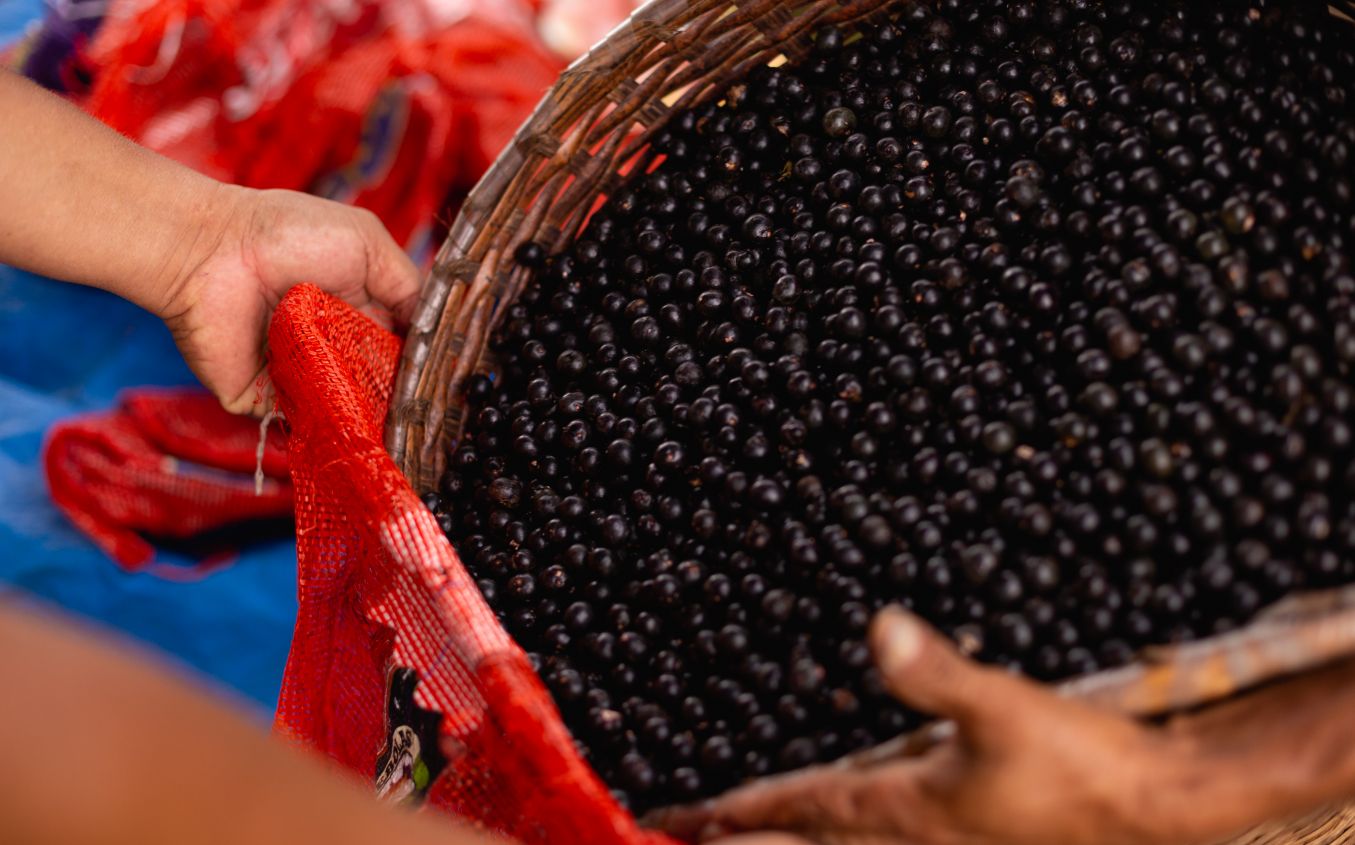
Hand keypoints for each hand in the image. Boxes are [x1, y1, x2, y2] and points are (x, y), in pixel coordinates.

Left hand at [157, 186, 419, 413]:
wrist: (212, 251)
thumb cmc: (287, 234)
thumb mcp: (366, 243)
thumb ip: (406, 285)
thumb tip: (432, 331)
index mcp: (356, 313)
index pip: (398, 351)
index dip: (419, 365)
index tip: (440, 379)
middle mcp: (331, 348)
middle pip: (379, 386)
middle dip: (401, 397)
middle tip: (423, 407)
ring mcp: (301, 378)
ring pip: (349, 412)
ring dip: (373, 416)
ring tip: (397, 420)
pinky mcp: (267, 401)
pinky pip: (307, 424)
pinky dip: (332, 427)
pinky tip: (357, 426)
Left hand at [655, 608, 1232, 844]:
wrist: (1160, 806)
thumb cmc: (1082, 767)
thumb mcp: (1003, 710)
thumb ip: (937, 674)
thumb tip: (879, 628)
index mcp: (909, 815)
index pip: (805, 811)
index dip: (746, 811)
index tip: (691, 816)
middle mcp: (917, 839)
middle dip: (752, 842)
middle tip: (697, 835)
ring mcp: (947, 842)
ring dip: (799, 839)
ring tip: (751, 834)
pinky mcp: (975, 832)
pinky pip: (890, 833)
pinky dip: (849, 824)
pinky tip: (860, 809)